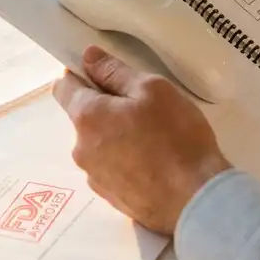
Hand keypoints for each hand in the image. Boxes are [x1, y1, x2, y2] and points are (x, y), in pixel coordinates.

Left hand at [52, 46, 230, 234]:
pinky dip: (126, 161)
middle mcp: (81, 149)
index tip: (106, 75)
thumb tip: (88, 57)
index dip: (81, 75)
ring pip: (99, 144)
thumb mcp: (152, 90)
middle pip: (84, 117)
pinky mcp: (110, 198)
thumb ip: (115, 72)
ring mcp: (94, 177)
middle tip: (144, 109)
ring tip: (154, 139)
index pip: (64, 87)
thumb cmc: (176, 138)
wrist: (195, 201)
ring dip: (116, 136)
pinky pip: (112, 168)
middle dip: (106, 109)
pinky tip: (154, 164)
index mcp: (86, 117)